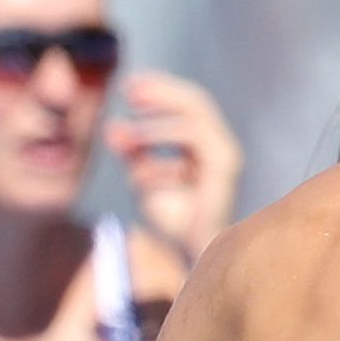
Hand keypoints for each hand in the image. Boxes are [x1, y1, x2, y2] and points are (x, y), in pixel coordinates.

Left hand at [103, 71, 240, 262]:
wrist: (197, 253)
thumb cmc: (176, 220)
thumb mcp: (145, 178)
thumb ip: (133, 153)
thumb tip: (112, 127)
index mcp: (207, 144)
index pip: (188, 104)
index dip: (161, 89)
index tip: (129, 87)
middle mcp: (221, 144)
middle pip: (196, 100)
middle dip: (161, 90)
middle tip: (129, 89)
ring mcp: (226, 153)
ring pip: (196, 111)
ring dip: (156, 113)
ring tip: (125, 125)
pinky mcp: (224, 164)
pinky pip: (194, 134)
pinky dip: (162, 132)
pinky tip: (137, 142)